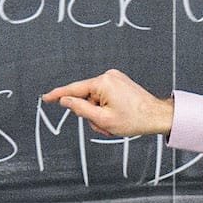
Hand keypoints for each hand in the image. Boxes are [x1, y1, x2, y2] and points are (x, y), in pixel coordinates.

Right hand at [41, 69, 173, 136]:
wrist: (157, 116)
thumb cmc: (135, 119)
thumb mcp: (103, 119)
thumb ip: (81, 109)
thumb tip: (66, 100)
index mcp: (103, 83)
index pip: (74, 89)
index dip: (59, 95)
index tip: (46, 98)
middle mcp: (108, 76)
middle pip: (86, 98)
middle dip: (92, 114)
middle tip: (106, 126)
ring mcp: (115, 78)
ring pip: (95, 100)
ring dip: (100, 114)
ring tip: (114, 122)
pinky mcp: (119, 82)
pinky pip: (104, 97)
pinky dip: (106, 109)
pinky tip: (118, 115)